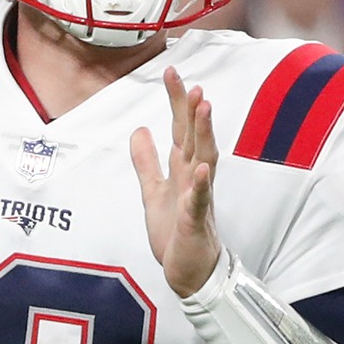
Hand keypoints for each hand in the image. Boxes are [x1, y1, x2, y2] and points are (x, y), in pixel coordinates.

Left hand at [130, 67, 221, 296]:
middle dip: (192, 110)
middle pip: (195, 138)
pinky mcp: (196, 222)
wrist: (190, 272)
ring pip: (204, 160)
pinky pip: (199, 201)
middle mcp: (194, 178)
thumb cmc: (176, 231)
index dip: (176, 101)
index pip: (181, 128)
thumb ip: (146, 161)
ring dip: (204, 135)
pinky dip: (200, 185)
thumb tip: (139, 130)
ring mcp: (198, 199)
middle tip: (191, 82)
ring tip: (203, 108)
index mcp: (183, 169)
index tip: (170, 71)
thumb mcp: (153, 191)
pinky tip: (200, 169)